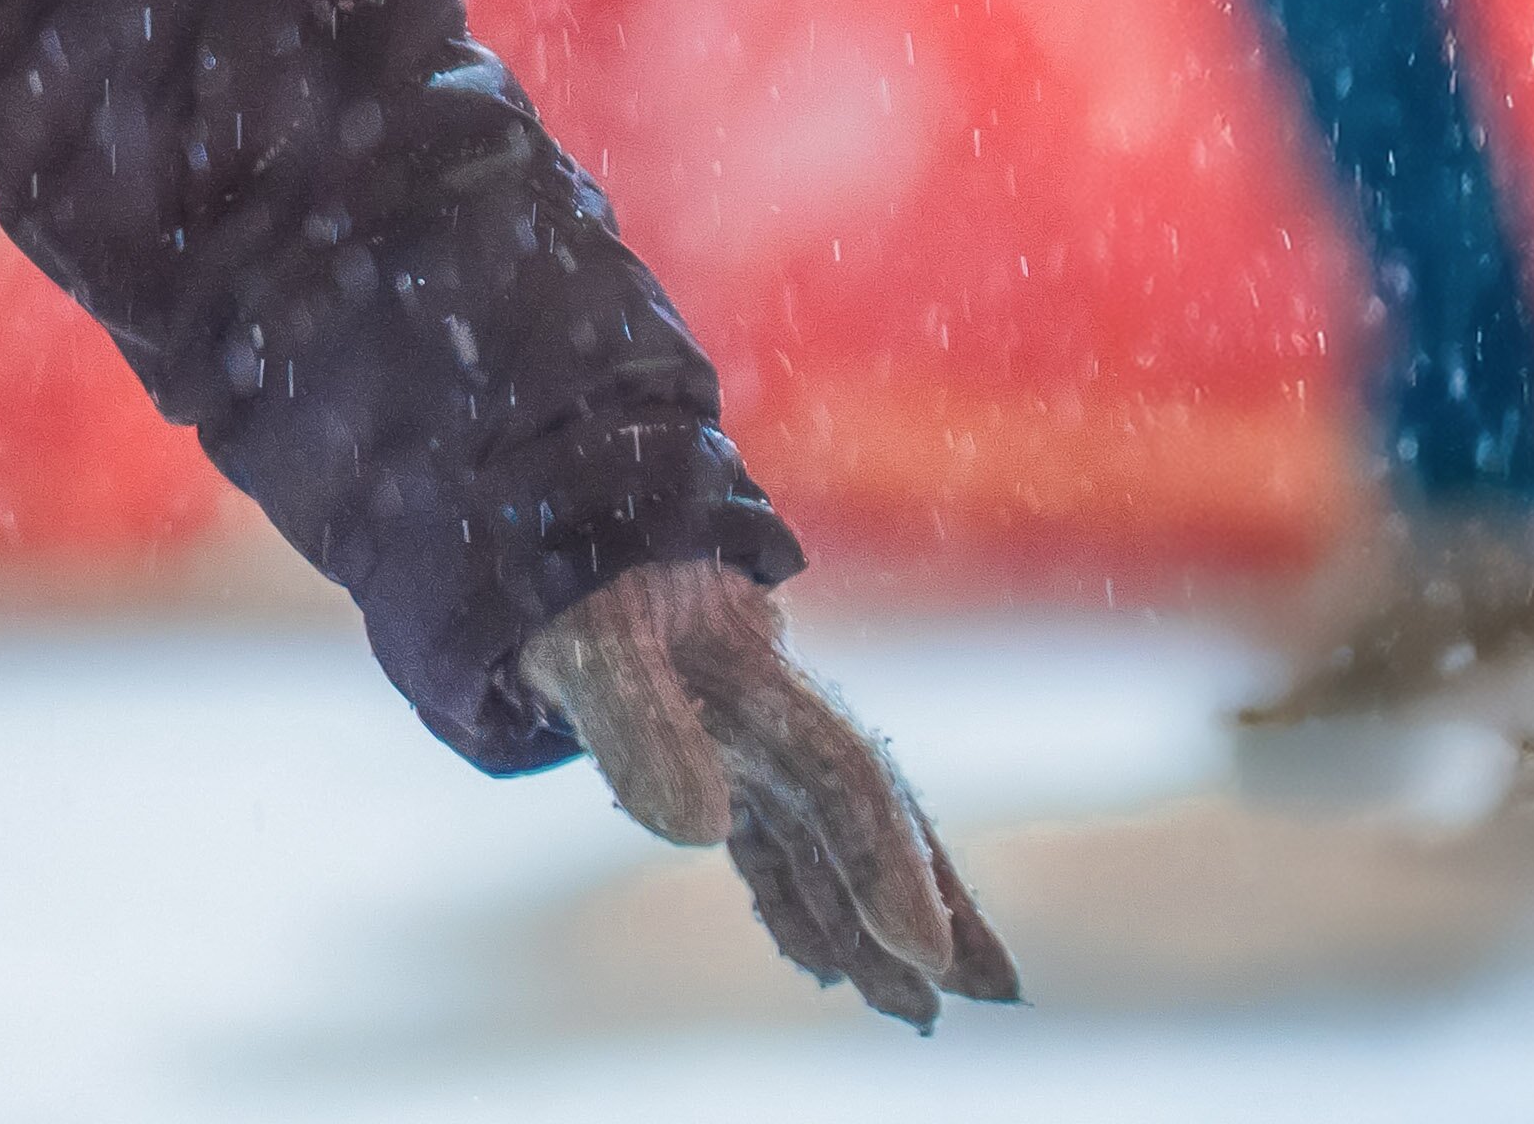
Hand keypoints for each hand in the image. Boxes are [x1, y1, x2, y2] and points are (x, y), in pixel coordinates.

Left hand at [521, 559, 1019, 1030]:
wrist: (540, 527)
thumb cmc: (570, 581)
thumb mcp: (594, 639)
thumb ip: (641, 723)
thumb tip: (699, 832)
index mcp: (760, 675)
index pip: (847, 781)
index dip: (888, 864)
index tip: (926, 952)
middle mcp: (769, 712)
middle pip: (869, 817)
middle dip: (930, 902)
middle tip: (993, 989)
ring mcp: (744, 737)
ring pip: (827, 841)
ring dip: (871, 919)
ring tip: (921, 1006)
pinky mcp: (711, 756)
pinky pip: (771, 841)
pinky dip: (799, 900)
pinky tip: (823, 961)